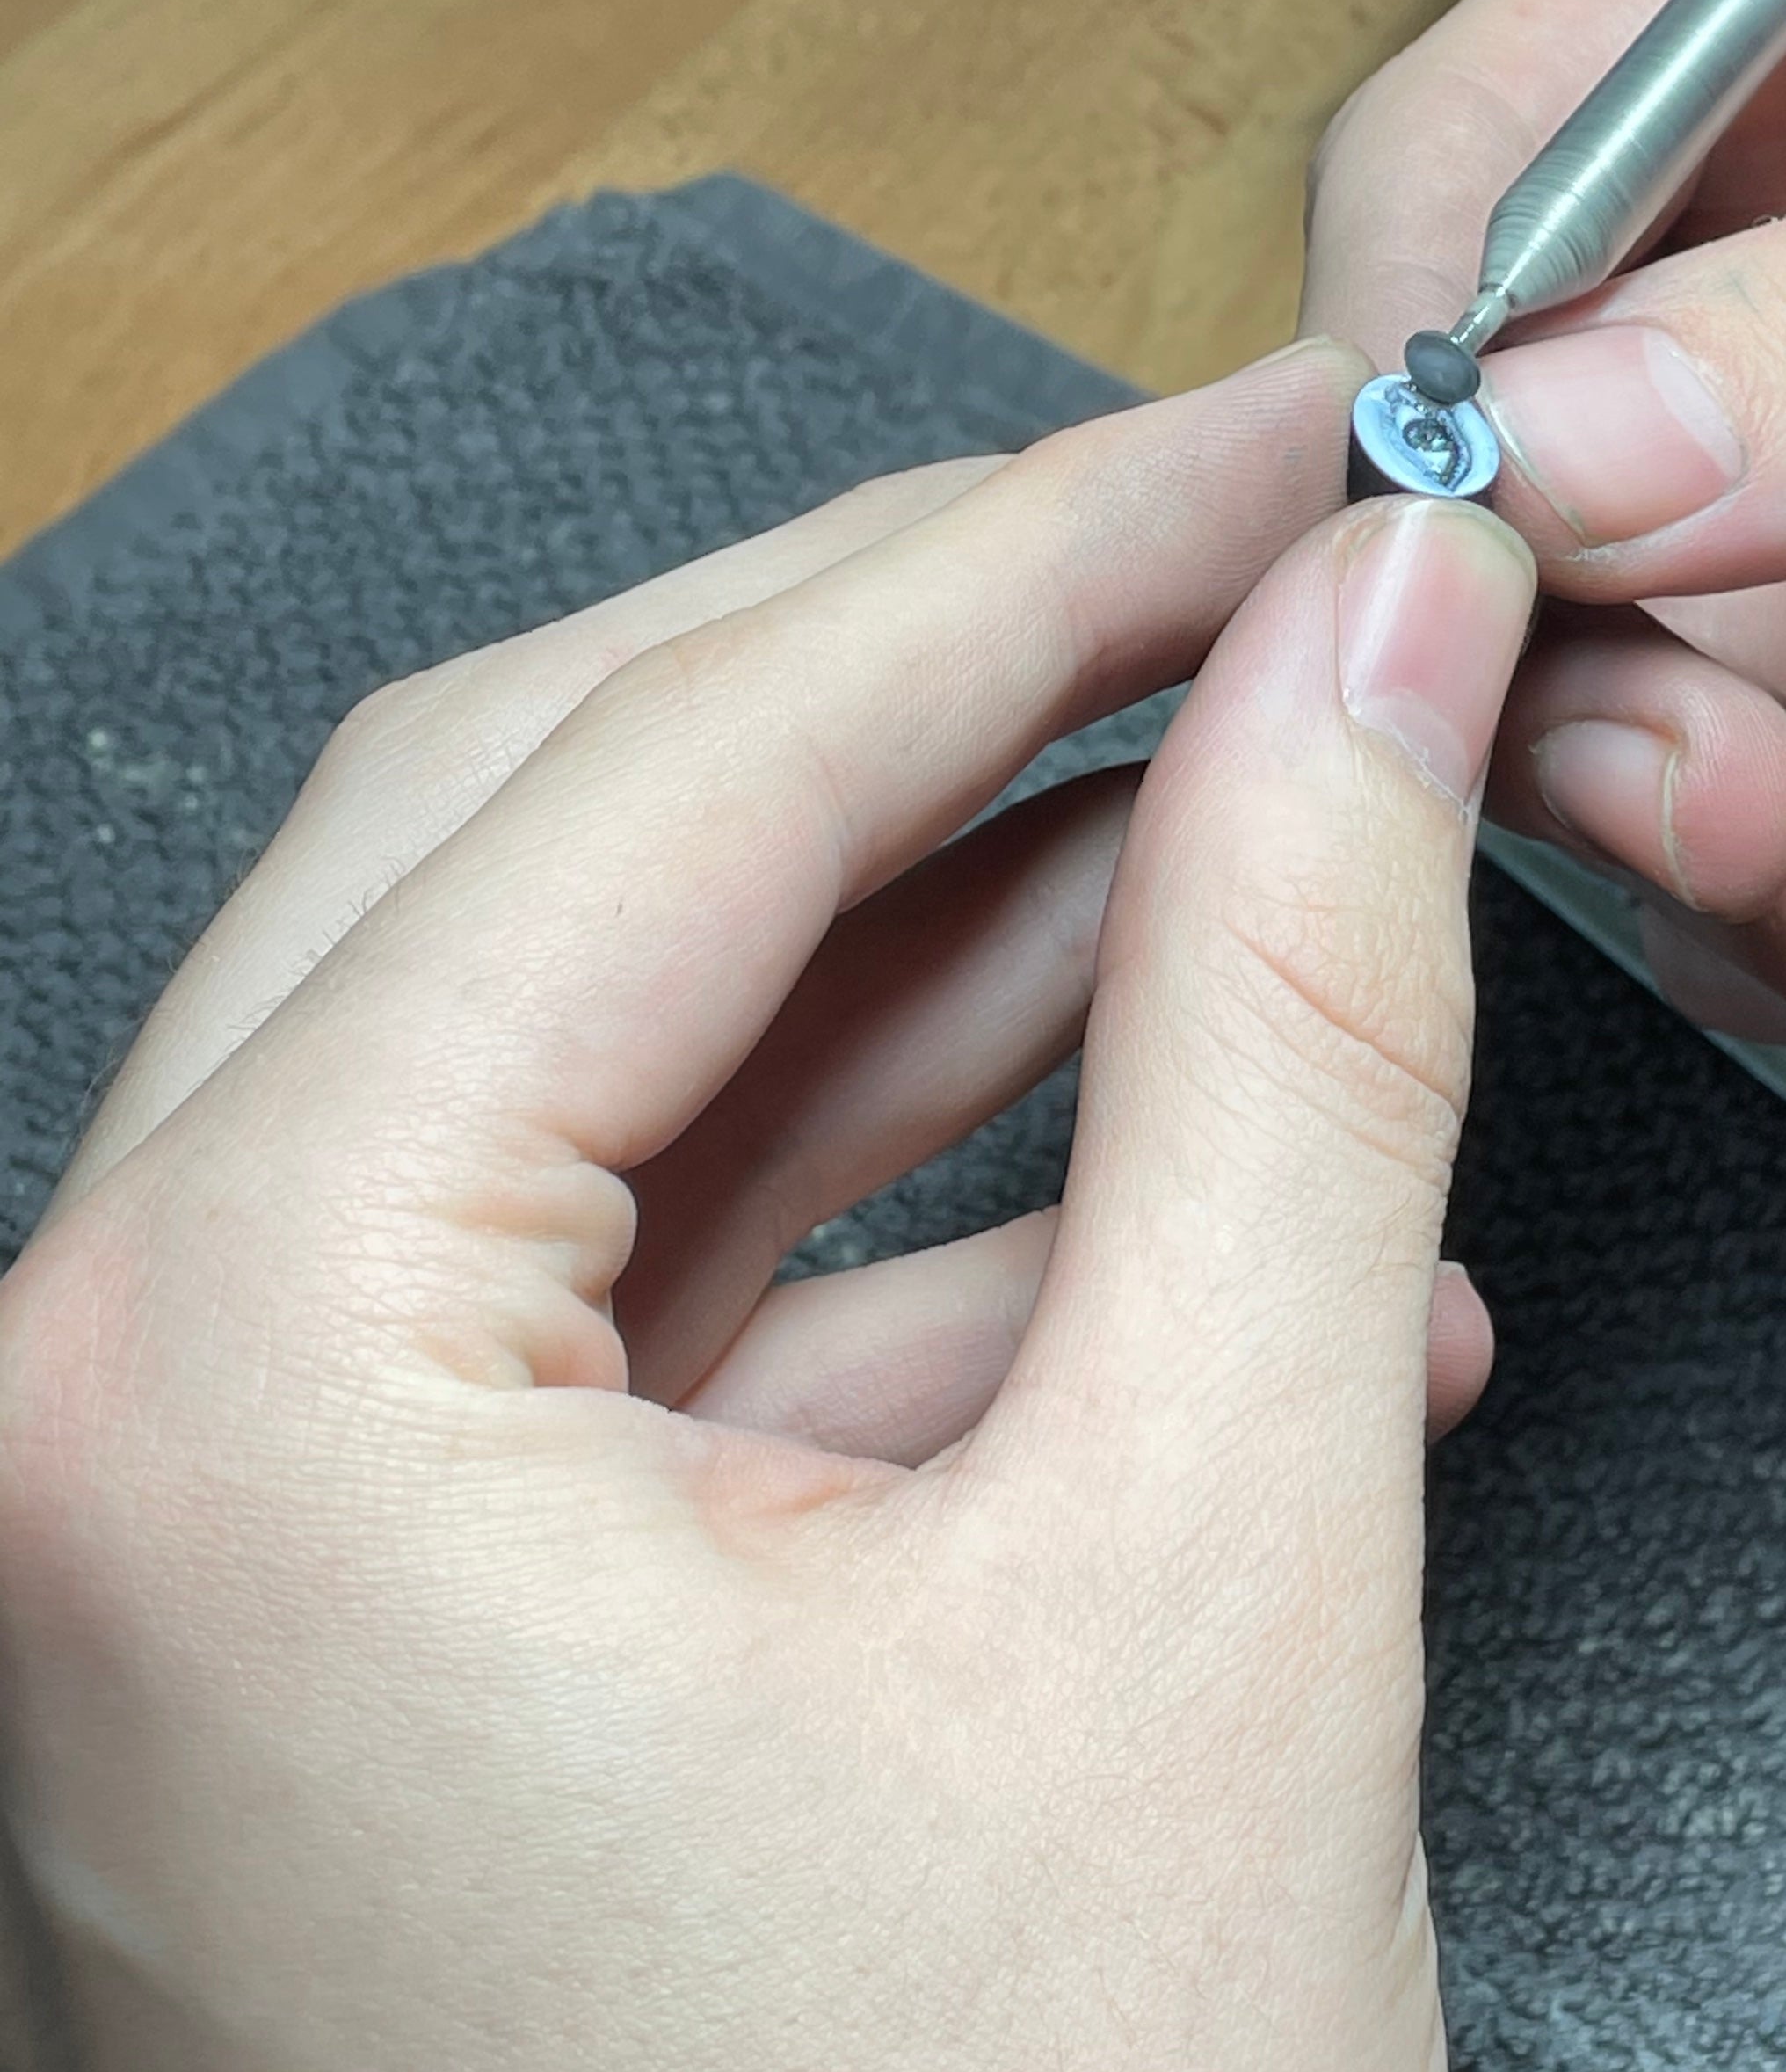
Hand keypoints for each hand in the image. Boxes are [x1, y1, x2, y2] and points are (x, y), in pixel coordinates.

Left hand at [0, 344, 1537, 2071]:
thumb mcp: (1215, 1577)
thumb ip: (1290, 1029)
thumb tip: (1373, 646)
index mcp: (223, 1377)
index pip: (673, 763)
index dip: (1036, 548)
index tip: (1295, 440)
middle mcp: (114, 1417)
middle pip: (566, 828)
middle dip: (951, 667)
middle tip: (1262, 555)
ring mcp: (206, 1532)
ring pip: (592, 1036)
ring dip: (942, 908)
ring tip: (1263, 790)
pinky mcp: (352, 1631)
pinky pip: (622, 1276)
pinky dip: (896, 1178)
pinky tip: (1183, 1144)